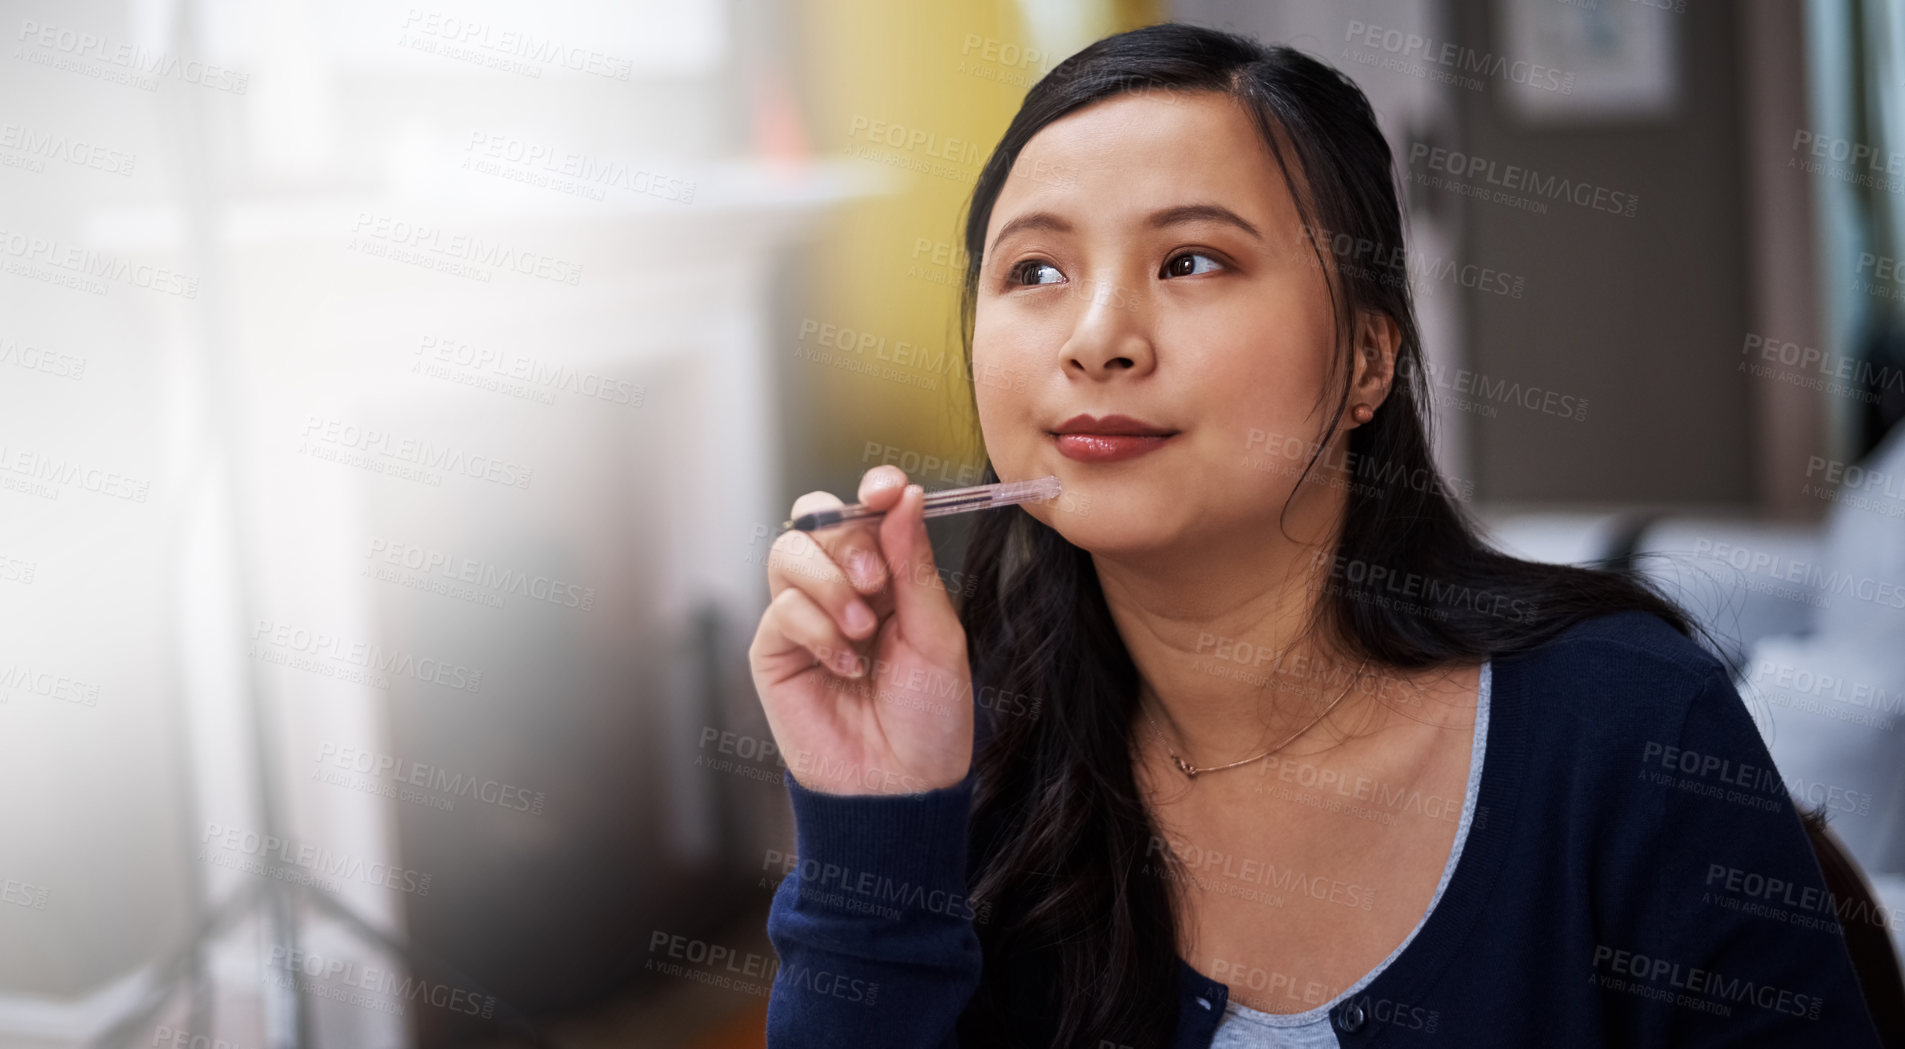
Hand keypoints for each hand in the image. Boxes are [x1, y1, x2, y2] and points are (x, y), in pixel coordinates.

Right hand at [747, 466, 974, 795]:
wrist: (901, 785)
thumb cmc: (929, 718)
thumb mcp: (938, 634)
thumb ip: (915, 565)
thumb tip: (906, 497)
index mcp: (889, 577)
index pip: (869, 512)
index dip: (874, 490)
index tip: (887, 489)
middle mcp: (843, 588)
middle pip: (821, 519)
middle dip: (849, 540)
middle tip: (877, 584)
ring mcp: (805, 617)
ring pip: (791, 552)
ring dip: (831, 584)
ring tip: (863, 630)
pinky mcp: (775, 650)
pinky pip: (782, 608)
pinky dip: (818, 630)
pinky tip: (845, 667)